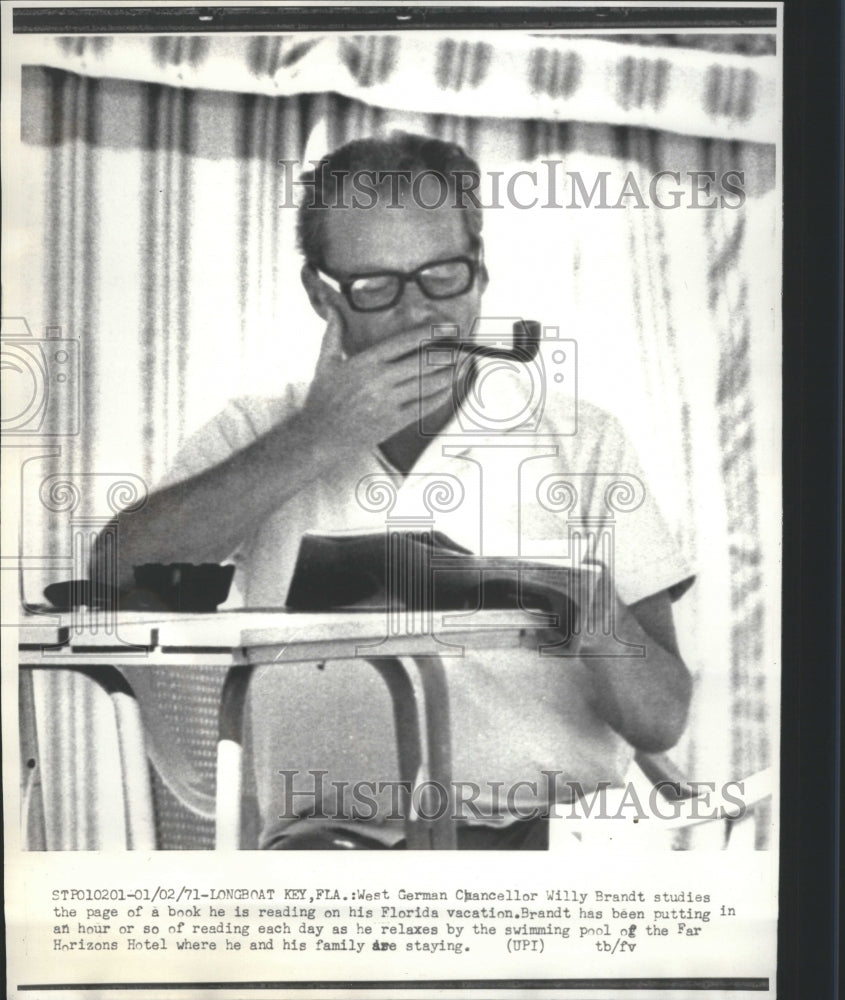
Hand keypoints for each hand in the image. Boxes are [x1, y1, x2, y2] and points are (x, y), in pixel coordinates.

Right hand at [300, 307, 455, 451]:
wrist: (319, 437)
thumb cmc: (322, 398)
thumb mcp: (324, 363)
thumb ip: (333, 333)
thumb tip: (330, 307)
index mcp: (365, 361)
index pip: (406, 341)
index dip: (431, 332)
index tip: (448, 327)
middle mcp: (380, 380)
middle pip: (425, 361)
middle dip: (449, 351)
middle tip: (464, 344)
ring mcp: (389, 402)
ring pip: (430, 384)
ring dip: (451, 372)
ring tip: (464, 362)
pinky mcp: (395, 421)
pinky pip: (425, 406)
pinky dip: (441, 395)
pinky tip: (450, 386)